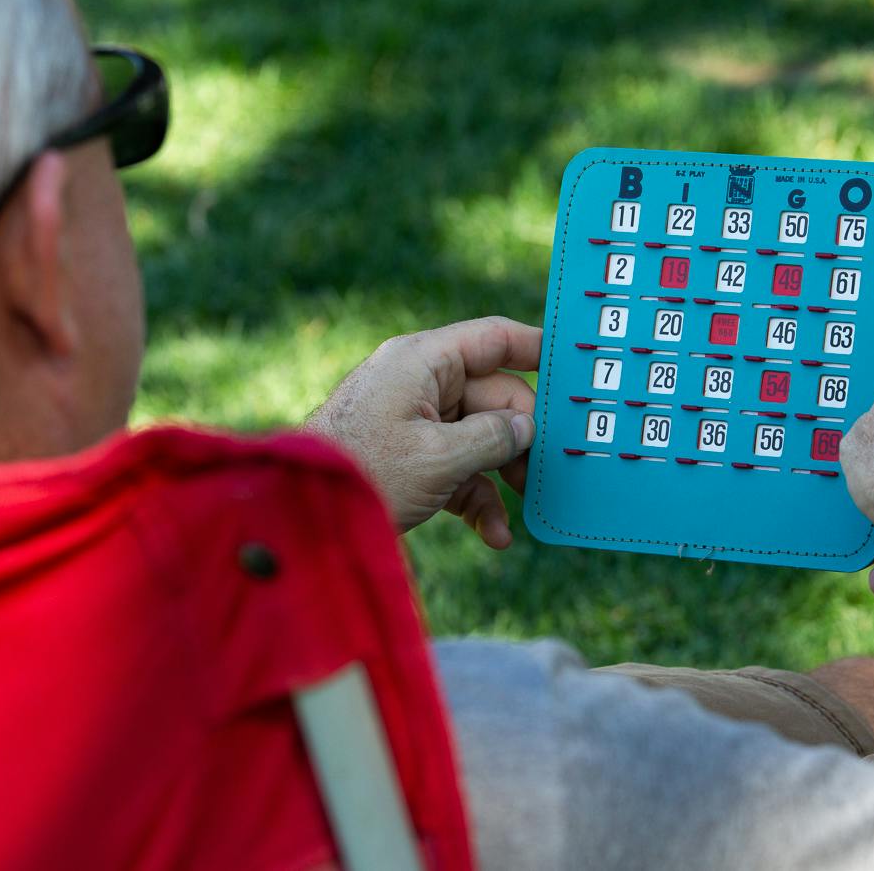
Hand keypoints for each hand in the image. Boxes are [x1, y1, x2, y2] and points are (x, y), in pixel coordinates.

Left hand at [305, 317, 539, 547]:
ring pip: (476, 437)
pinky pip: (453, 467)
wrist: (301, 517)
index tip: (573, 364)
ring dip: (501, 475)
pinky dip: (474, 497)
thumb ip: (493, 437)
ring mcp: (410, 420)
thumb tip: (526, 427)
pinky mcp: (405, 456)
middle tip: (554, 468)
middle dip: (522, 436)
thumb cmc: (364, 473)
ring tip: (526, 506)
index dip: (535, 348)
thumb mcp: (440, 458)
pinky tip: (494, 534)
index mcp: (422, 362)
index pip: (491, 339)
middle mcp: (417, 383)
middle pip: (491, 397)